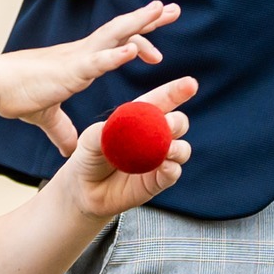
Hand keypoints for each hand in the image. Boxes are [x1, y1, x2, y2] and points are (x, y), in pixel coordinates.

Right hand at [0, 2, 179, 152]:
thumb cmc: (17, 95)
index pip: (116, 41)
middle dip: (149, 18)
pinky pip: (98, 60)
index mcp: (80, 59)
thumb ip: (61, 129)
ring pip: (115, 34)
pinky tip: (135, 49)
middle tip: (174, 9)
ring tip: (161, 11)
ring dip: (140, 23)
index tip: (157, 39)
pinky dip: (118, 54)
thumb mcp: (47, 115)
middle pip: (123, 29)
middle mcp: (83, 52)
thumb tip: (69, 149)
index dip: (138, 36)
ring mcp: (78, 58)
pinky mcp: (70, 70)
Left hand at [65, 78, 196, 218]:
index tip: (190, 84)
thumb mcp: (90, 140)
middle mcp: (154, 137)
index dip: (176, 92)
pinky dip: (171, 168)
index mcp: (140, 118)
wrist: (83, 189)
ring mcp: (158, 159)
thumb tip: (124, 126)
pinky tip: (163, 166)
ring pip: (182, 149)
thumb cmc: (88, 157)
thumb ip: (106, 132)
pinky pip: (174, 172)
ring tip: (167, 149)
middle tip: (168, 123)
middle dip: (178, 121)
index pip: (162, 101)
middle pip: (179, 123)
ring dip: (178, 147)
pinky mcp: (158, 181)